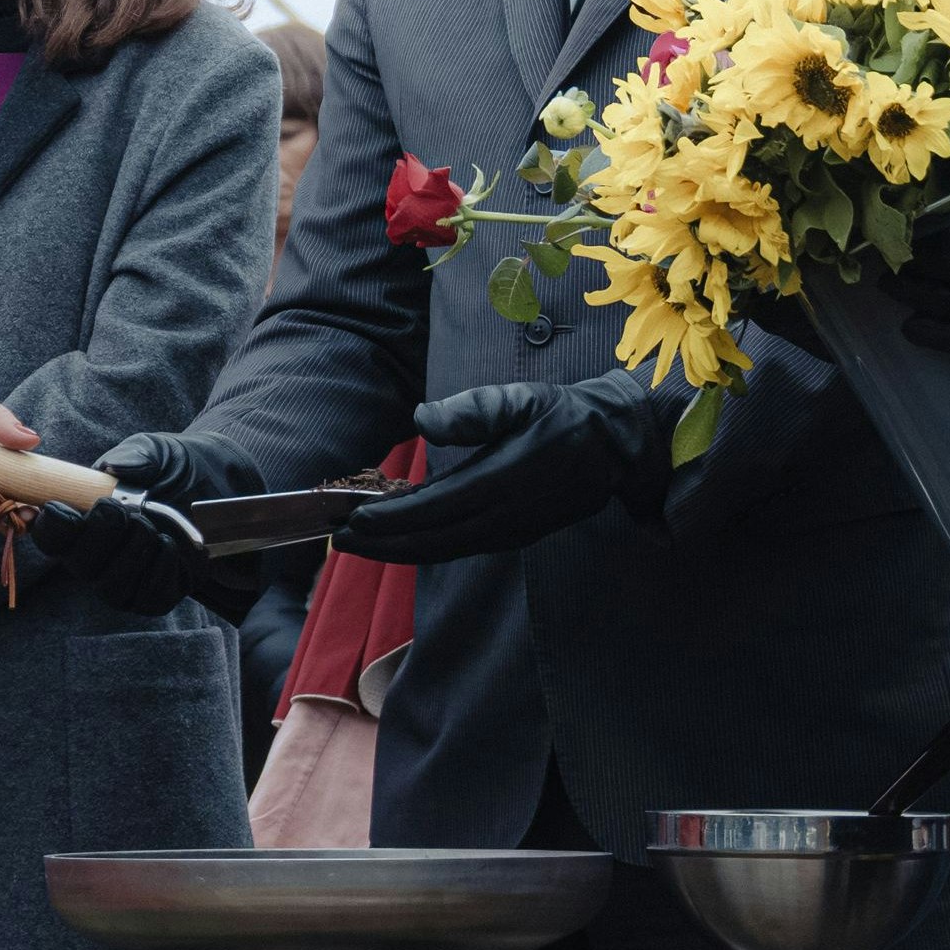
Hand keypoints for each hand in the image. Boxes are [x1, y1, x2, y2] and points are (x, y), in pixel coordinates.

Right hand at [28, 431, 257, 616]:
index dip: (51, 527)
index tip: (64, 509)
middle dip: (99, 537)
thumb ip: (135, 456)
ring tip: (152, 525)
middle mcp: (97, 555)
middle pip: (77, 565)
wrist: (225, 491)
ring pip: (110, 586)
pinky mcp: (154, 597)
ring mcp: (125, 580)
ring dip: (132, 553)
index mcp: (84, 518)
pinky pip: (147, 597)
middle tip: (123, 510)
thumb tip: (113, 469)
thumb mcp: (160, 452)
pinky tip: (170, 545)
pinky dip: (159, 570)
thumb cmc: (180, 470)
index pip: (50, 535)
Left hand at [333, 371, 674, 564]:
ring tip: (356, 543)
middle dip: (381, 543)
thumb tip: (423, 420)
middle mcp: (503, 515)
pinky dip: (423, 547)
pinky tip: (397, 539)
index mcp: (502, 480)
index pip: (434, 508)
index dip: (390, 518)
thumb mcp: (520, 398)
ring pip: (442, 549)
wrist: (614, 446)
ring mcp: (509, 531)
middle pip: (430, 540)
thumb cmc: (561, 415)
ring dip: (396, 550)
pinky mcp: (513, 536)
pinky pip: (458, 548)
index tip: (351, 518)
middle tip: (336, 537)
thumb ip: (472, 409)